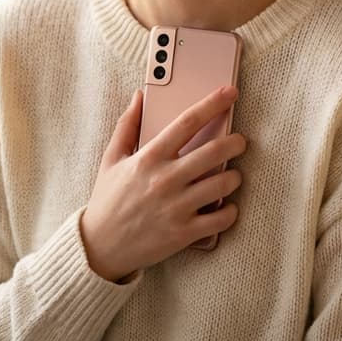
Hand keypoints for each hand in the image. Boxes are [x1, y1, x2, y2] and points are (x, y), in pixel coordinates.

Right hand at [80, 86, 245, 281]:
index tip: (229, 93)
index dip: (212, 104)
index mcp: (149, 157)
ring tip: (233, 174)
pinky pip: (220, 219)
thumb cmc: (107, 199)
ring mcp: (177, 207)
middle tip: (241, 140)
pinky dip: (230, 210)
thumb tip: (140, 95)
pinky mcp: (184, 233)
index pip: (187, 122)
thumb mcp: (111, 158)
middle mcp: (165, 179)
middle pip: (213, 151)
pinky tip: (227, 205)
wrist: (100, 247)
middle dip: (236, 142)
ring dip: (235, 176)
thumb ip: (127, 124)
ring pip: (223, 184)